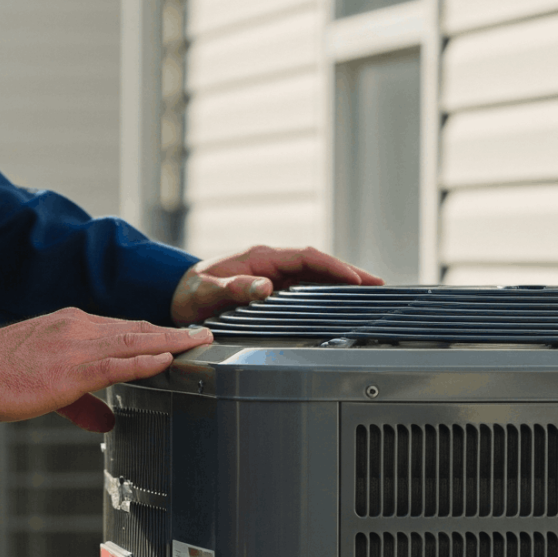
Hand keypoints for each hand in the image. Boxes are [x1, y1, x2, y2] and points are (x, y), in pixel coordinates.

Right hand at [0, 308, 212, 432]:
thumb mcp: (46, 387)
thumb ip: (82, 405)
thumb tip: (106, 423)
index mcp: (71, 327)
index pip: (123, 328)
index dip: (154, 332)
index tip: (178, 336)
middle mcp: (77, 329)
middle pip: (136, 328)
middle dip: (173, 333)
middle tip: (204, 334)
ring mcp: (75, 346)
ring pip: (134, 340)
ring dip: (171, 341)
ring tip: (200, 342)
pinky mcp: (69, 370)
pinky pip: (115, 363)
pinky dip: (143, 360)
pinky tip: (166, 359)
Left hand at [170, 245, 382, 323]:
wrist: (179, 294)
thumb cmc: (191, 292)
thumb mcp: (206, 292)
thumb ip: (232, 289)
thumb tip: (264, 286)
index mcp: (261, 258)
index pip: (305, 257)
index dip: (331, 266)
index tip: (353, 278)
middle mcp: (272, 263)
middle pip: (319, 263)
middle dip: (349, 272)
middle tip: (378, 284)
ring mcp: (275, 274)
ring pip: (317, 274)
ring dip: (343, 280)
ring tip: (373, 291)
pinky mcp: (275, 286)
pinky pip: (308, 285)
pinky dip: (329, 289)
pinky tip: (345, 298)